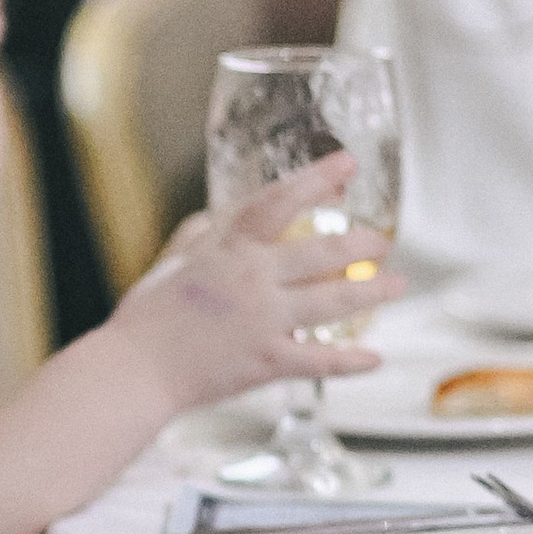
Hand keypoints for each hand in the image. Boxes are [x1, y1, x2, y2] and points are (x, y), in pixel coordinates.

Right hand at [108, 153, 404, 413]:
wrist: (135, 370)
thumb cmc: (146, 317)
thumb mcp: (172, 260)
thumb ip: (203, 234)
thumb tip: (222, 215)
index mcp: (229, 248)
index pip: (280, 201)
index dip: (317, 179)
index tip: (347, 163)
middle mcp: (253, 279)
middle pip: (323, 253)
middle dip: (361, 244)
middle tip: (381, 241)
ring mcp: (264, 320)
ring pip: (334, 301)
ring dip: (372, 291)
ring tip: (397, 284)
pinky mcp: (267, 361)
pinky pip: (319, 360)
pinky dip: (350, 361)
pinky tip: (375, 358)